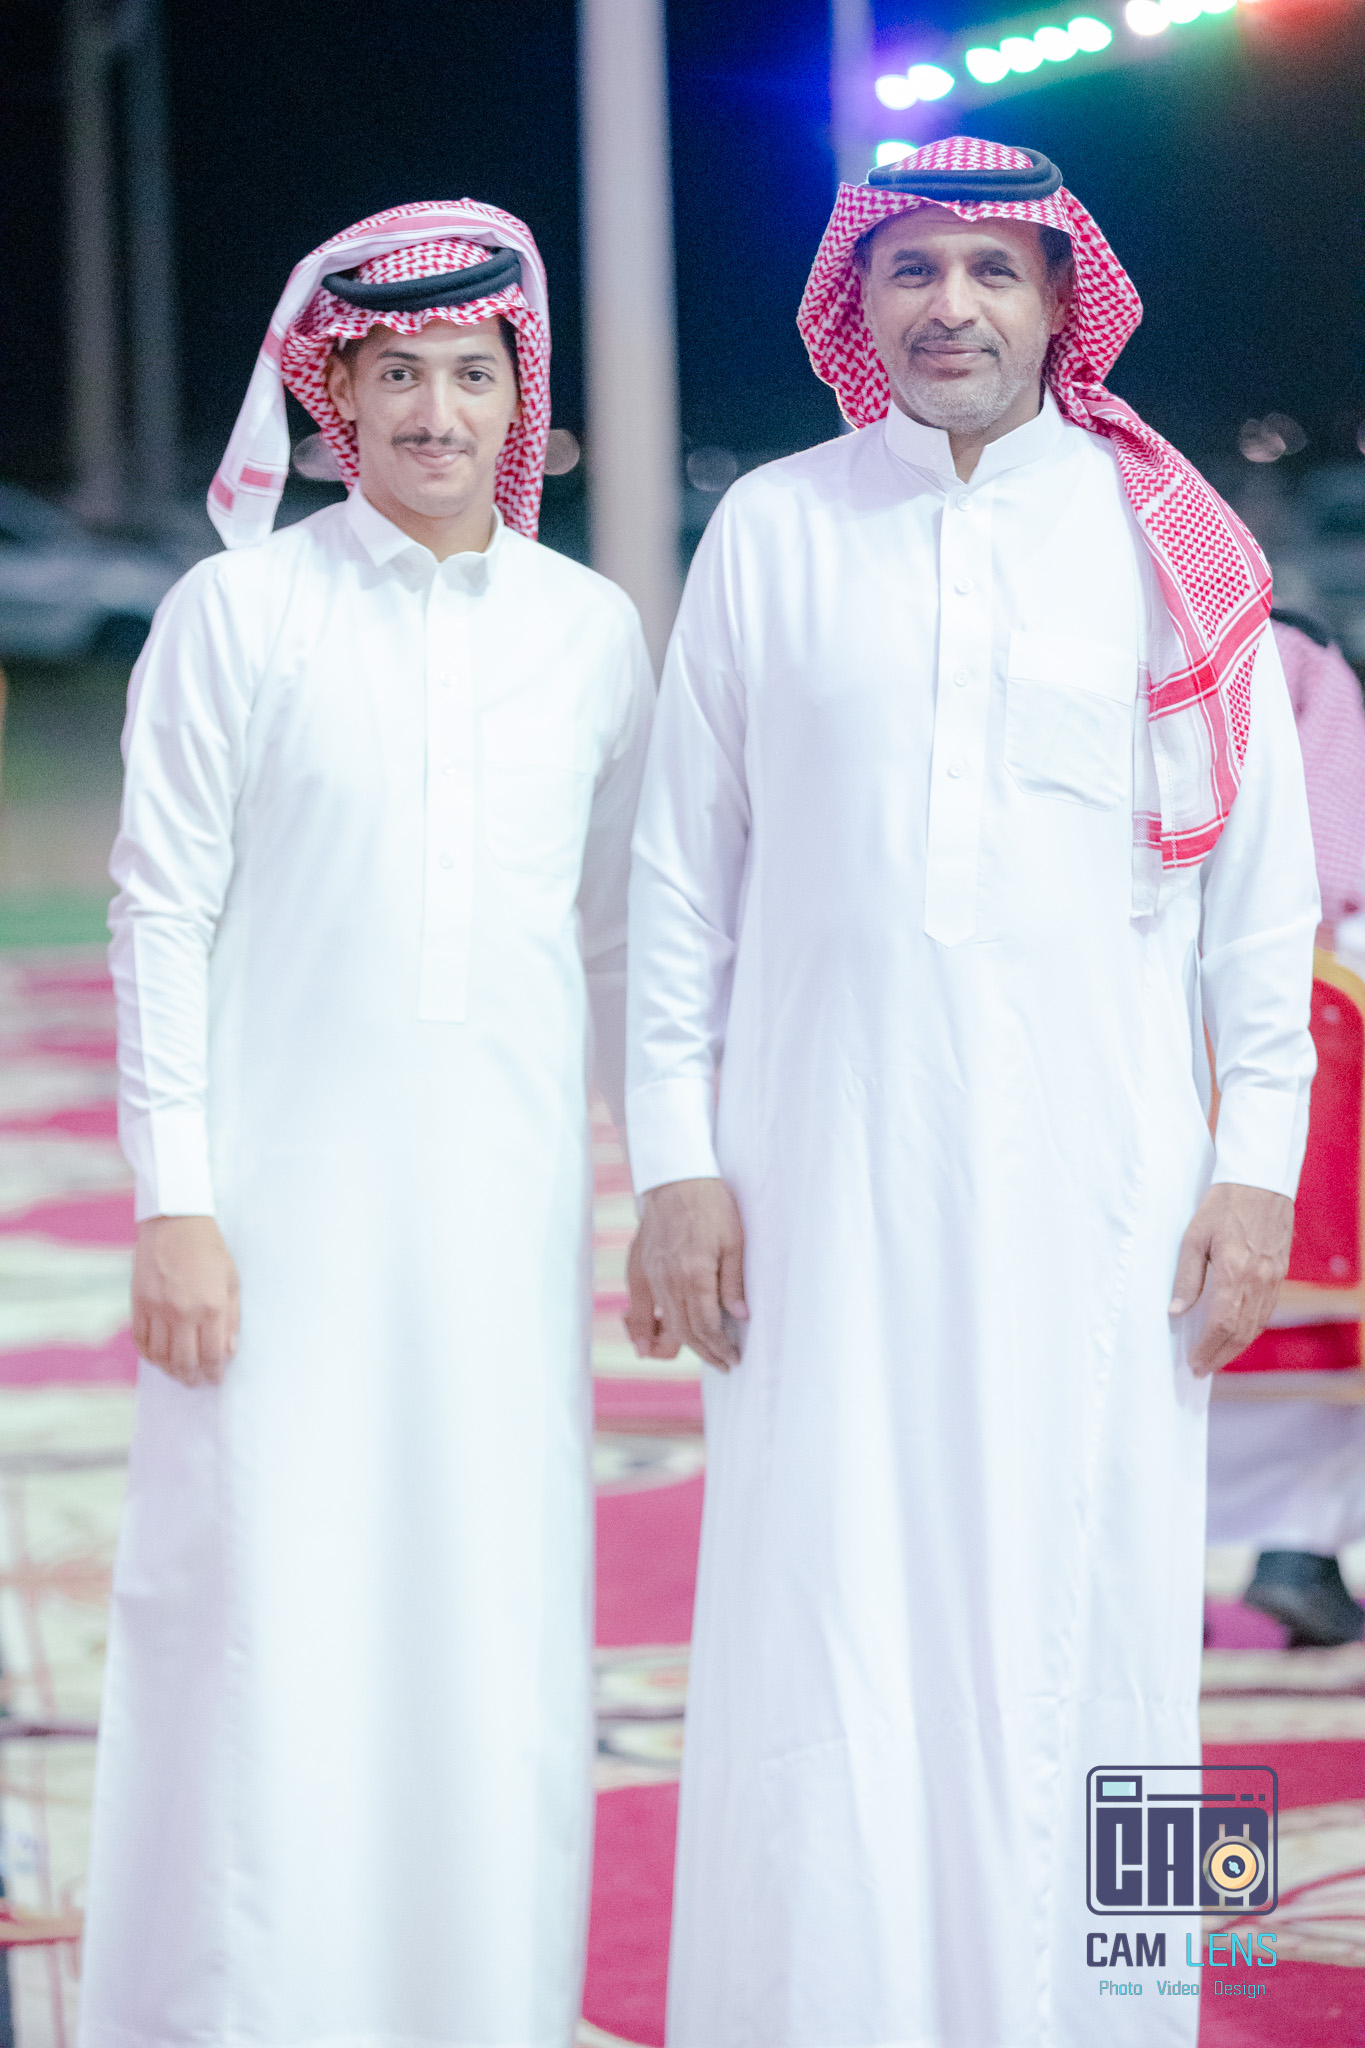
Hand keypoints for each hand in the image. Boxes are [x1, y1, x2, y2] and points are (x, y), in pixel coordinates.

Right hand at [131, 1215, 239, 1387]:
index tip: (215, 1379)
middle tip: (196, 1382)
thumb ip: (231, 1319)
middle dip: (192, 1377)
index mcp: (211, 1307)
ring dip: (170, 1370)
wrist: (176, 1222)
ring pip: (160, 1356)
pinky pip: (141, 1340)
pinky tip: (157, 1357)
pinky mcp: (139, 1302)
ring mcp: (158, 1309)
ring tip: (178, 1373)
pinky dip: (148, 1355)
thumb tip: (229, 1351)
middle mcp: (183, 1312)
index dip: (214, 1372)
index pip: (212, 1354)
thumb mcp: (231, 1281)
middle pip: (185, 1362)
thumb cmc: (210, 1250)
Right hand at [632, 1177, 747, 1371]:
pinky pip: (638, 1309)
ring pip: (665, 1322)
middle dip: (706, 1351)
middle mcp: (669, 1280)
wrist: (675, 1178)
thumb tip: (740, 1317)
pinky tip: (647, 1347)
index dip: (720, 1346)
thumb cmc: (711, 1205)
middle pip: (685, 1330)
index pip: (707, 1325)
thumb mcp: (734, 1240)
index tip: (733, 1358)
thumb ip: (733, 1281)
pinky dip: (641, 1331)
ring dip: (682, 1344)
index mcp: (695, 1274)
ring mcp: (651, 1275)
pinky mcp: (639, 1268)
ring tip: (702, 1354)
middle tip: (724, 1363)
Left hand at [1169, 1182, 1293, 1377]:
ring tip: (1216, 1358)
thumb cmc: (1222, 1205)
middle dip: (1221, 1355)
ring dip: (1236, 1346)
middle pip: (1241, 1331)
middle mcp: (1259, 1280)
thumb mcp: (1194, 1237)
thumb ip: (1187, 1277)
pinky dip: (1251, 1328)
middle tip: (1202, 1369)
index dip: (1208, 1348)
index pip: (1222, 1324)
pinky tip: (1237, 1334)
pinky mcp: (1281, 1273)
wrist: (1260, 1181)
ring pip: (1257, 1324)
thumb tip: (1176, 1311)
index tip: (1194, 1363)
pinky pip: (1266, 1311)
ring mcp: (1274, 1278)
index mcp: (1235, 1272)